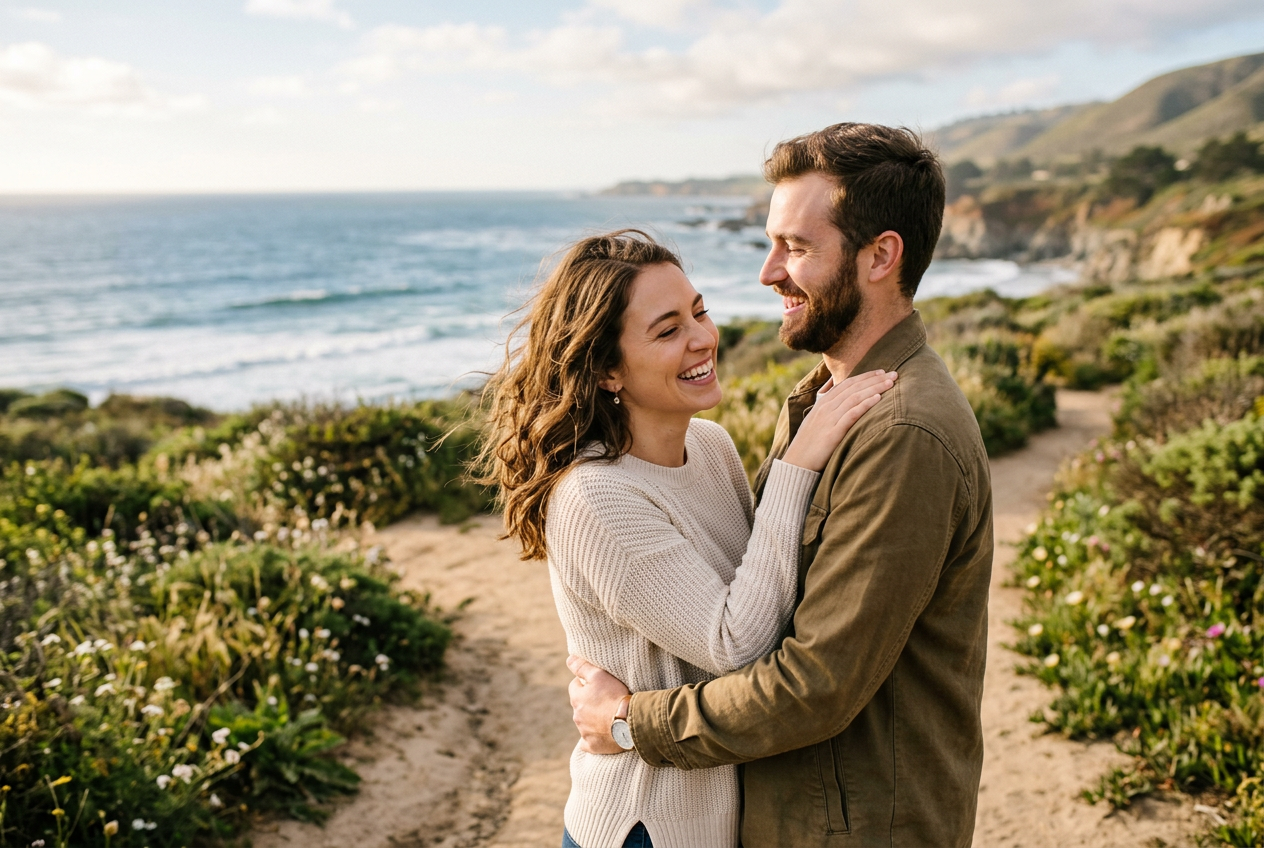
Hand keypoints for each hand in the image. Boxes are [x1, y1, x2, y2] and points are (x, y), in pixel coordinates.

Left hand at [566, 654, 630, 754]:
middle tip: (606, 699)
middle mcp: (577, 716)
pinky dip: (593, 738)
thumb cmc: (614, 696)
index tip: (599, 684)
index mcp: (577, 698)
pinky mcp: (592, 745)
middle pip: (580, 705)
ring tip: (609, 715)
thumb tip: (568, 659)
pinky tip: (600, 735)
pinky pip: (588, 742)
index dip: (586, 683)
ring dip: (592, 718)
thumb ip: (582, 666)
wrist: (628, 722)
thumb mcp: (599, 675)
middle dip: (589, 701)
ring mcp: (584, 732)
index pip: (575, 686)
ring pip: (584, 723)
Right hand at [781, 369, 895, 471]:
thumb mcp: (815, 420)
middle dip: (874, 379)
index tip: (881, 372)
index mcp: (822, 403)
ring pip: (855, 398)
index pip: (847, 384)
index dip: (865, 376)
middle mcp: (826, 407)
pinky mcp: (833, 432)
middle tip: (893, 374)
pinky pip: (851, 414)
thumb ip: (826, 408)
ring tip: (890, 383)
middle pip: (854, 388)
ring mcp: (829, 419)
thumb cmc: (809, 443)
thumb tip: (835, 396)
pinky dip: (865, 405)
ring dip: (874, 388)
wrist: (797, 462)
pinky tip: (878, 398)